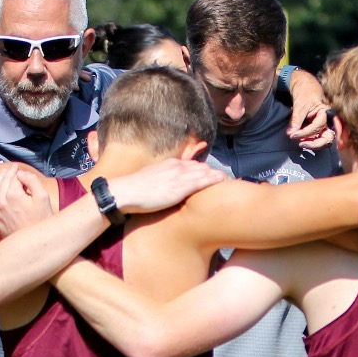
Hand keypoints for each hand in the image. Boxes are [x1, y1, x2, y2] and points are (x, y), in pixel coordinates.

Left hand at [0, 165, 54, 239]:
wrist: (36, 244)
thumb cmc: (42, 221)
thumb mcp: (43, 198)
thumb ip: (32, 180)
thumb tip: (20, 173)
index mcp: (13, 195)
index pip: (12, 177)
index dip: (16, 170)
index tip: (18, 167)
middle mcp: (1, 203)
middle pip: (1, 182)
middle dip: (7, 173)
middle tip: (11, 169)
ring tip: (3, 175)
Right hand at [109, 157, 227, 212]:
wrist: (125, 192)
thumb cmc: (134, 191)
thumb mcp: (151, 180)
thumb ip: (163, 180)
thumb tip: (165, 189)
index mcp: (171, 164)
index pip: (194, 165)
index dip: (205, 171)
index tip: (214, 177)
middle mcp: (178, 166)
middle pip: (203, 167)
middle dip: (215, 174)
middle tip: (228, 182)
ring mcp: (180, 175)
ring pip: (206, 172)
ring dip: (219, 177)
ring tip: (232, 183)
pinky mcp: (181, 187)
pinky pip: (204, 181)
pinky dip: (216, 181)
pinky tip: (225, 183)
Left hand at [286, 69, 334, 149]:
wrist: (305, 87)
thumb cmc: (305, 93)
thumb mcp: (299, 105)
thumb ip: (296, 120)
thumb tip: (291, 133)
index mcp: (326, 112)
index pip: (317, 127)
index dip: (305, 133)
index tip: (293, 135)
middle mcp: (329, 120)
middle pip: (327, 138)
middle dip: (315, 144)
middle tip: (301, 144)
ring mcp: (326, 125)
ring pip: (325, 140)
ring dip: (314, 144)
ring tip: (301, 143)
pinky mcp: (321, 128)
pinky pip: (320, 138)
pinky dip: (313, 142)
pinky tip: (303, 141)